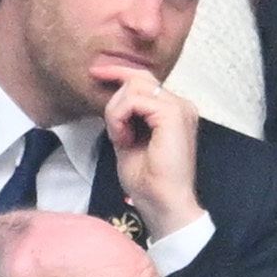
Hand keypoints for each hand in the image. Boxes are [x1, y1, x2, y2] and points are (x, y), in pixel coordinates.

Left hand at [100, 67, 204, 239]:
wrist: (163, 204)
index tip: (95, 74)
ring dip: (116, 112)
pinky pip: (134, 99)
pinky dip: (120, 117)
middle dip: (114, 97)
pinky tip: (123, 138)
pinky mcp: (173, 114)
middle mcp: (181, 105)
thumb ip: (124, 117)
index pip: (145, 79)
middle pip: (138, 78)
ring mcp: (180, 107)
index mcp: (174, 111)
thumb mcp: (128, 140)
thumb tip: (110, 99)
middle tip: (112, 128)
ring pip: (133, 87)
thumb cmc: (148, 182)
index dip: (118, 72)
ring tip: (121, 138)